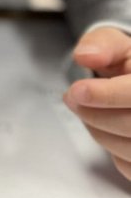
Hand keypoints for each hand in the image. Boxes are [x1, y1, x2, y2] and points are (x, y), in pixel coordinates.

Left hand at [64, 26, 130, 180]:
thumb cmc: (130, 67)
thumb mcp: (117, 44)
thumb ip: (102, 44)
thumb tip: (86, 55)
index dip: (107, 95)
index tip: (77, 91)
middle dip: (96, 115)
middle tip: (72, 99)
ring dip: (101, 133)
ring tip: (88, 112)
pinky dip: (115, 152)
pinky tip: (111, 131)